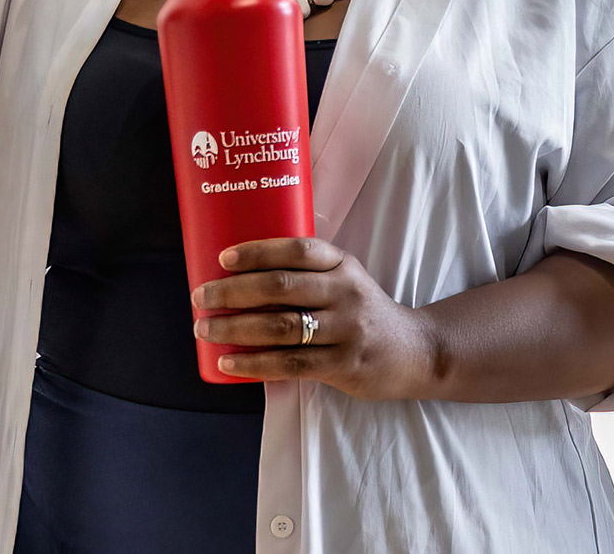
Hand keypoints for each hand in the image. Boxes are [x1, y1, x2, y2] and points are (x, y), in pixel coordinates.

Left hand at [193, 237, 439, 399]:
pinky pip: (289, 363)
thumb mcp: (346, 280)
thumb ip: (307, 275)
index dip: (258, 251)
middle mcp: (345, 293)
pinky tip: (229, 361)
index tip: (223, 259)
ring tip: (205, 330)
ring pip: (281, 326)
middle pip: (281, 287)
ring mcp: (345, 329)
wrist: (412, 350)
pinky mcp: (342, 364)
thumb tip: (240, 277)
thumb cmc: (363, 312)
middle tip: (202, 298)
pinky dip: (254, 362)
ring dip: (236, 328)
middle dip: (233, 292)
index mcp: (343, 265)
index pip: (297, 250)